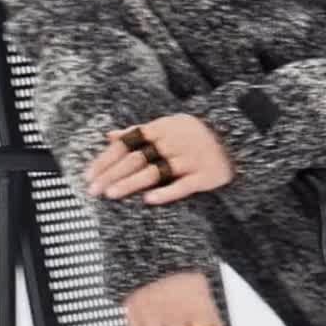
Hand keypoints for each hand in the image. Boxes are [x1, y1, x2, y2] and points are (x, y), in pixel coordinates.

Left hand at [84, 114, 235, 203]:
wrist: (237, 137)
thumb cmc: (194, 133)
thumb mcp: (167, 125)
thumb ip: (138, 131)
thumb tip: (108, 135)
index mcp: (160, 128)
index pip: (126, 144)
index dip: (105, 159)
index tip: (88, 175)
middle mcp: (172, 142)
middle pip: (136, 159)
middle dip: (111, 174)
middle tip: (92, 190)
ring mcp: (188, 159)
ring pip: (154, 172)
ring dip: (130, 183)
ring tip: (111, 195)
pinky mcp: (204, 176)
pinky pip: (183, 185)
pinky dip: (165, 193)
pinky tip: (148, 201)